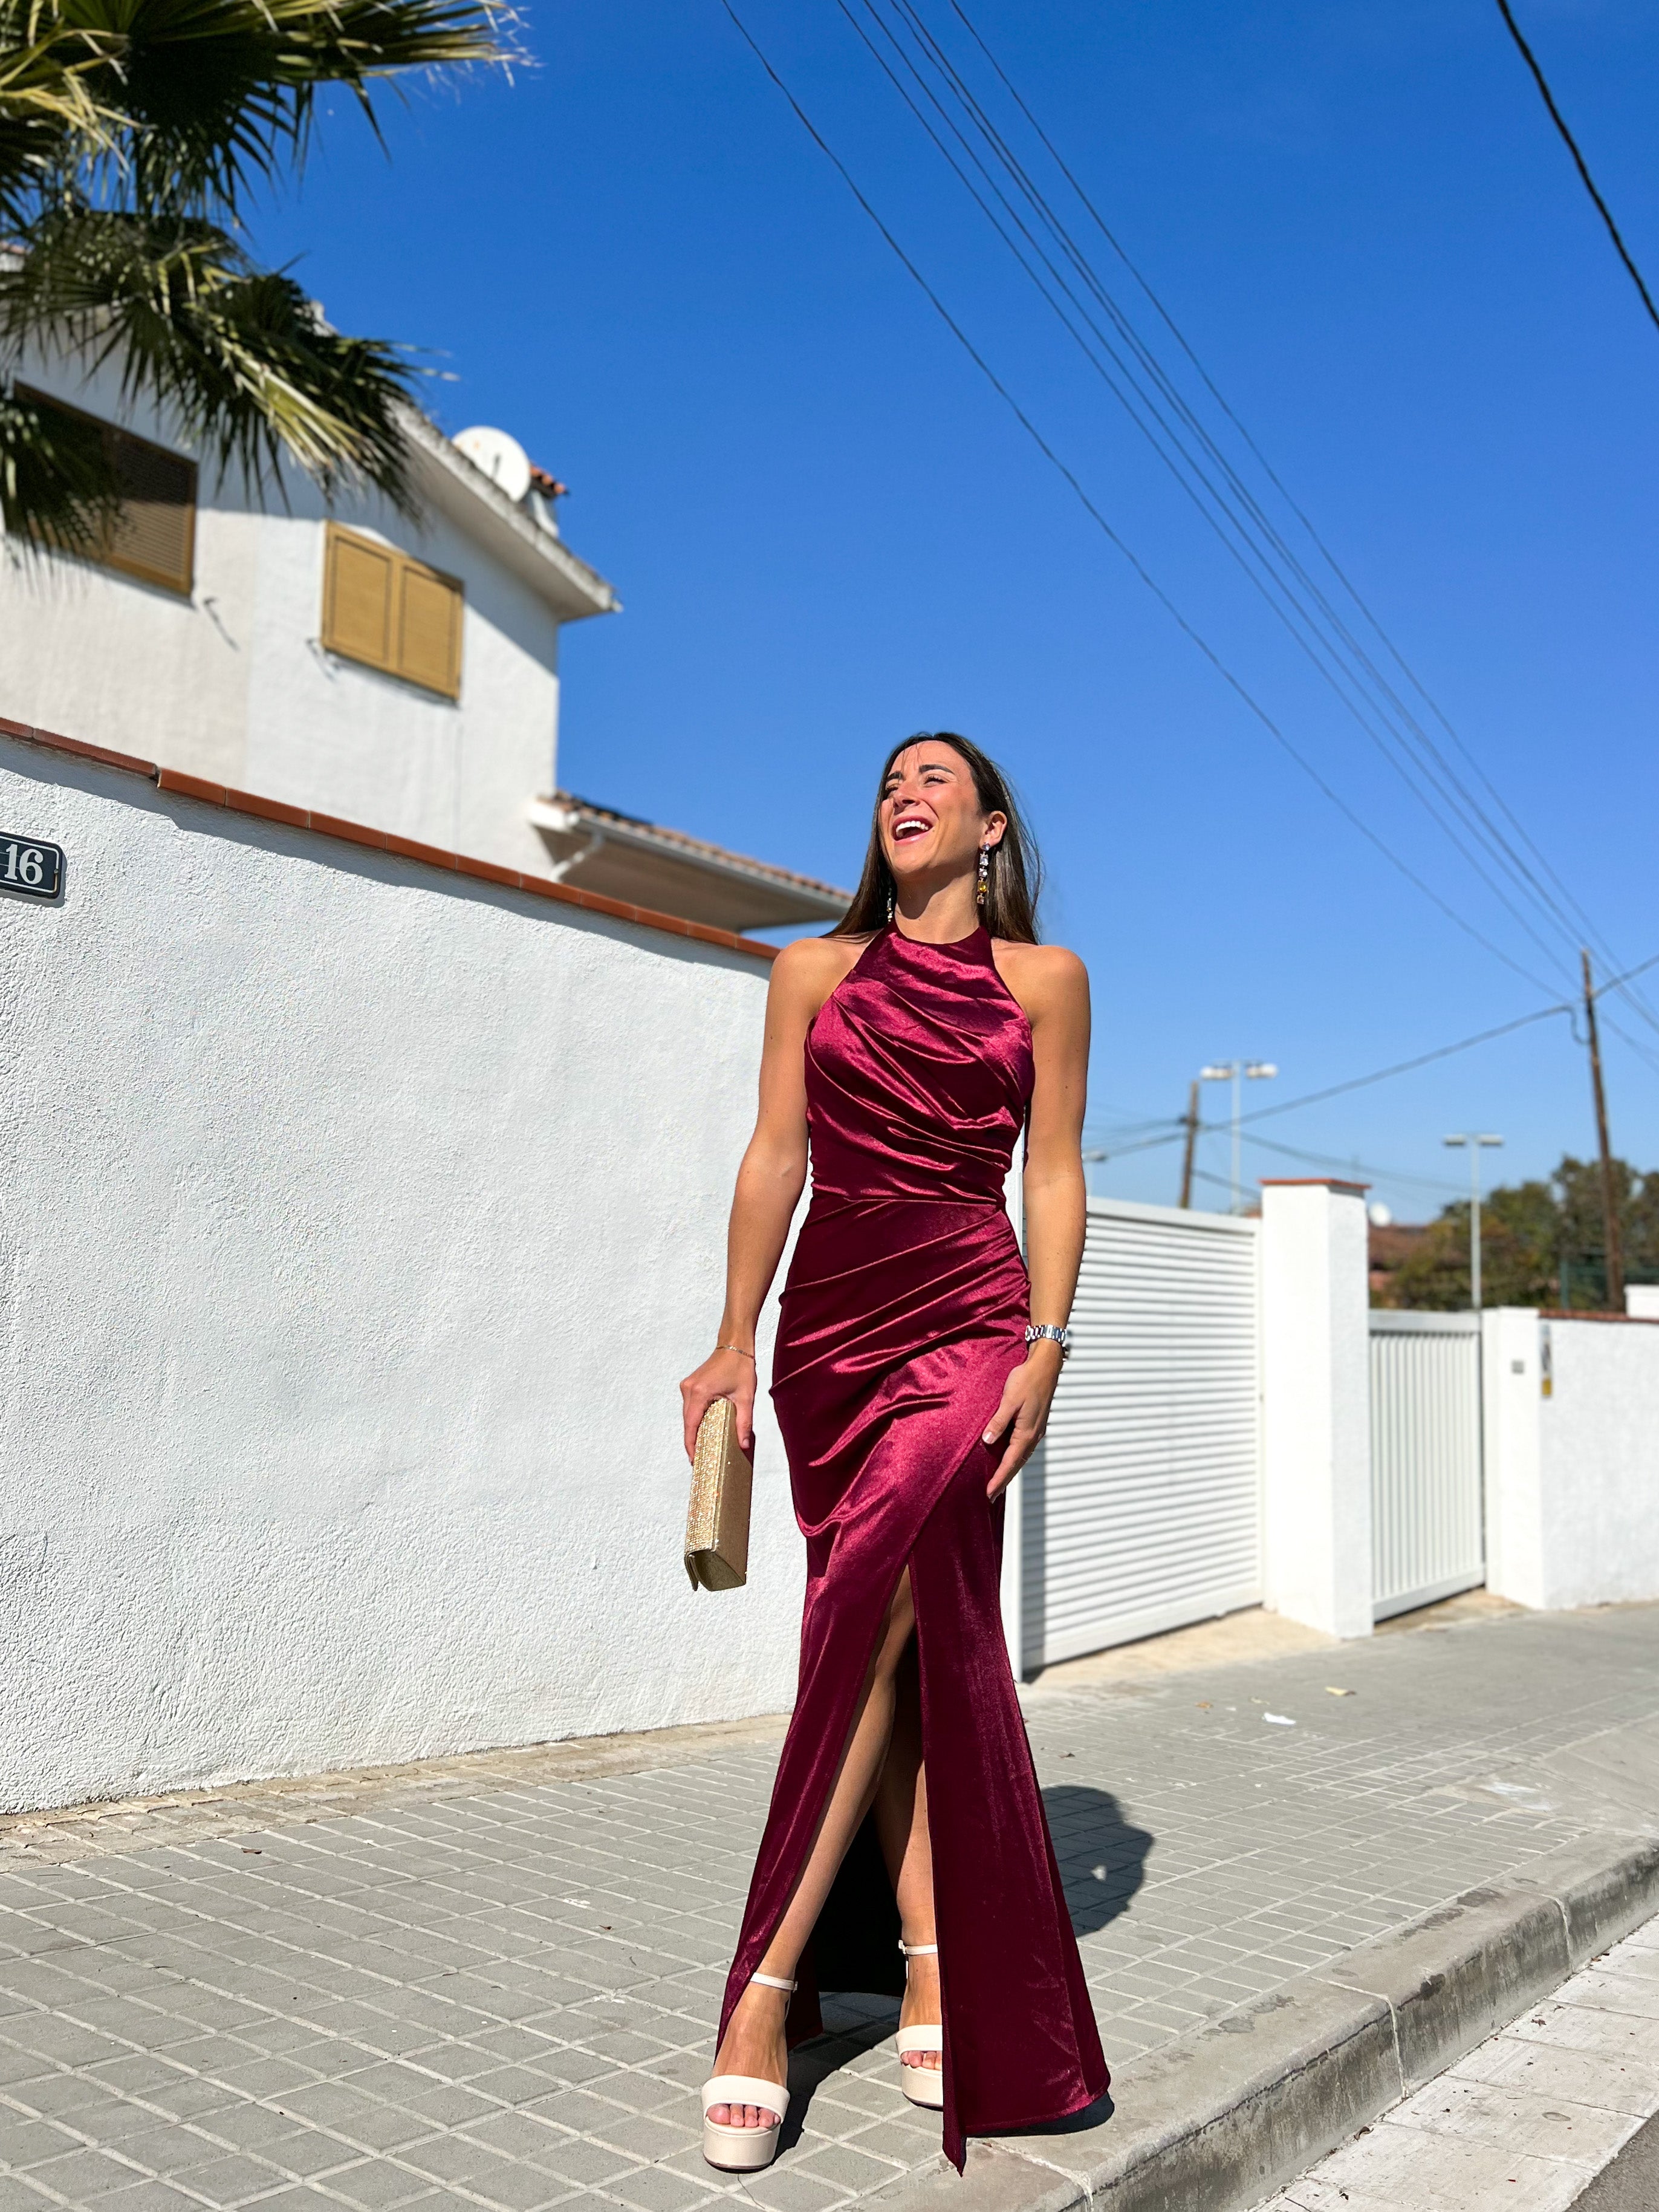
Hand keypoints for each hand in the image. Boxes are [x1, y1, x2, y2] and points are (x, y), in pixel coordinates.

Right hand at [680, 1347, 756, 1460]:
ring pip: (687, 1415)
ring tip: (702, 1446)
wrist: (734, 1345)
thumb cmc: (740, 1367)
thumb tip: (743, 1444)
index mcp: (700, 1392)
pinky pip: (690, 1407)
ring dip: (693, 1429)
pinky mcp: (690, 1385)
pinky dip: (695, 1419)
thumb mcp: (745, 1397)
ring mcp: (687, 1386)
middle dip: (692, 1440)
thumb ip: (744, 1422)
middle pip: (687, 1422)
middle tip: (700, 1458)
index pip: (691, 1425)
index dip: (691, 1445)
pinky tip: (703, 1429)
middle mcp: (689, 1389)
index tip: (694, 1460)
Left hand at [982, 1341, 1062, 1498]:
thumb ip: (998, 1422)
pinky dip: (1015, 1458)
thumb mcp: (1009, 1401)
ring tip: (998, 1482)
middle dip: (1003, 1480)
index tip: (989, 1493)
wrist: (1045, 1367)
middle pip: (1017, 1464)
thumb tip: (987, 1442)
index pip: (1010, 1462)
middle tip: (991, 1495)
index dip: (998, 1479)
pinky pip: (1023, 1448)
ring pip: (1021, 1457)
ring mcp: (1035, 1431)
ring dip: (1009, 1471)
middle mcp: (1033, 1435)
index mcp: (1027, 1432)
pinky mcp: (1035, 1425)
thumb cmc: (1027, 1380)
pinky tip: (1008, 1459)